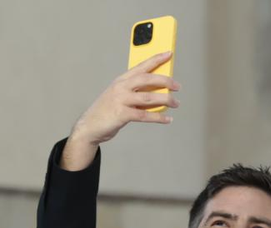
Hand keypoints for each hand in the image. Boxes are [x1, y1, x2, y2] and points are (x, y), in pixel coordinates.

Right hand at [61, 51, 180, 170]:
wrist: (89, 126)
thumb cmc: (108, 110)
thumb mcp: (121, 96)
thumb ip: (137, 92)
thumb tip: (161, 90)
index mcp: (121, 80)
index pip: (141, 66)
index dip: (156, 59)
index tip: (168, 53)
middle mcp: (120, 87)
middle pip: (146, 79)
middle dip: (165, 80)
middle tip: (177, 86)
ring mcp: (120, 100)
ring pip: (148, 97)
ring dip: (166, 100)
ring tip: (176, 103)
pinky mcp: (121, 114)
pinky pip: (145, 115)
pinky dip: (159, 117)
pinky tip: (168, 119)